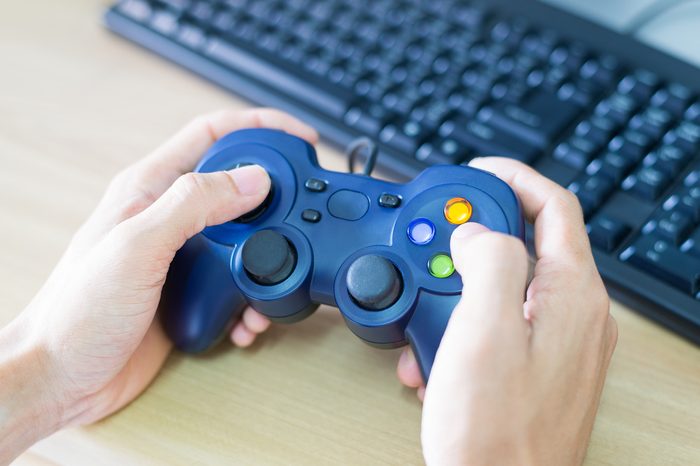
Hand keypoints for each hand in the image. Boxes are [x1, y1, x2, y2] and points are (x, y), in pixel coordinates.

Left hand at [0, 109, 317, 461]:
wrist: (63, 377)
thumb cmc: (78, 312)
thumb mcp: (137, 247)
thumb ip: (194, 204)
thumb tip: (252, 179)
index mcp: (149, 189)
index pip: (212, 135)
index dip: (260, 126)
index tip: (300, 137)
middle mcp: (168, 216)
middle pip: (236, 184)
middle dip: (275, 197)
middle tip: (301, 211)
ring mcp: (181, 254)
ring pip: (244, 237)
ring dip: (268, 258)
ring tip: (274, 278)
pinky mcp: (190, 290)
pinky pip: (237, 281)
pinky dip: (253, 297)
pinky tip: (248, 315)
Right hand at [397, 158, 616, 465]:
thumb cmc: (495, 433)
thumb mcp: (481, 331)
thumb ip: (487, 261)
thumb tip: (479, 232)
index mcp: (571, 295)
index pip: (554, 205)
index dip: (513, 176)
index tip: (476, 171)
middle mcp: (575, 314)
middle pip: (526, 242)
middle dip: (473, 237)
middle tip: (434, 242)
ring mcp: (558, 342)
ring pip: (505, 284)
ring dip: (458, 288)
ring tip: (427, 310)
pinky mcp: (536, 366)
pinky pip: (501, 322)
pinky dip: (463, 323)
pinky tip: (436, 353)